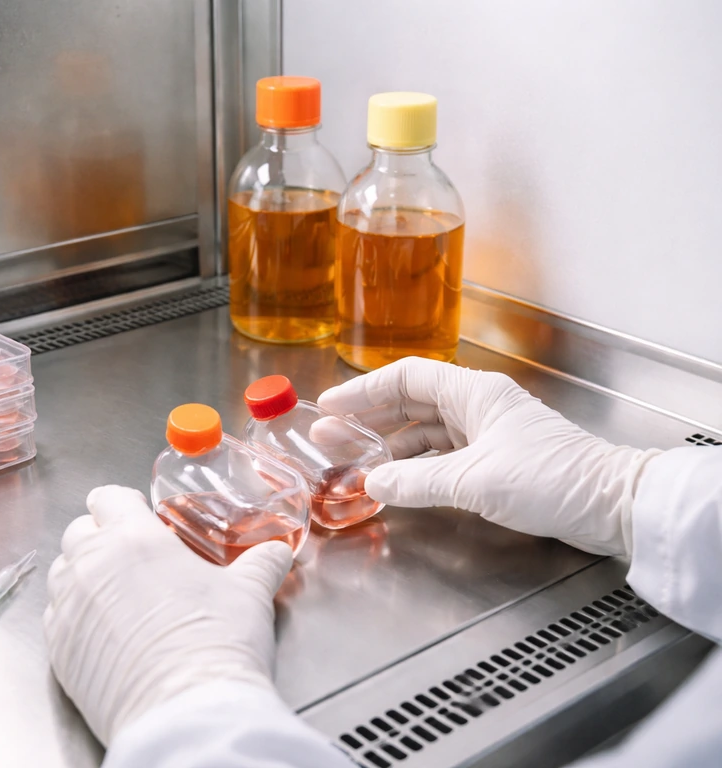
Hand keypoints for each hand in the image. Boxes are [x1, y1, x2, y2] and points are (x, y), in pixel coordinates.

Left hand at [43, 485, 292, 744]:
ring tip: (118, 594)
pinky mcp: (58, 649)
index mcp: (133, 537)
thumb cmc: (215, 644)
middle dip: (100, 536)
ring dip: (84, 574)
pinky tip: (106, 631)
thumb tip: (277, 553)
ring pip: (62, 572)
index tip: (137, 514)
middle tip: (131, 556)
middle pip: (79, 531)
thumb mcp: (250, 593)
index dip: (122, 503)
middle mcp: (91, 564)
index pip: (108, 497)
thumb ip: (261, 564)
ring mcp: (69, 607)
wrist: (185, 714)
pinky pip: (57, 617)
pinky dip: (75, 616)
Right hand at [318, 358, 661, 555]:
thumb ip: (417, 481)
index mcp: (475, 393)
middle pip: (409, 404)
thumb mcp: (476, 480)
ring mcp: (486, 434)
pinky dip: (414, 466)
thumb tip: (372, 482)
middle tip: (328, 436)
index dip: (363, 391)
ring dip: (388, 446)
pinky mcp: (494, 461)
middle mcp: (478, 407)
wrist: (612, 505)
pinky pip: (441, 456)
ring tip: (352, 460)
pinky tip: (393, 479)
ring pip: (423, 432)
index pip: (406, 378)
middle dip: (367, 420)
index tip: (331, 406)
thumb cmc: (554, 478)